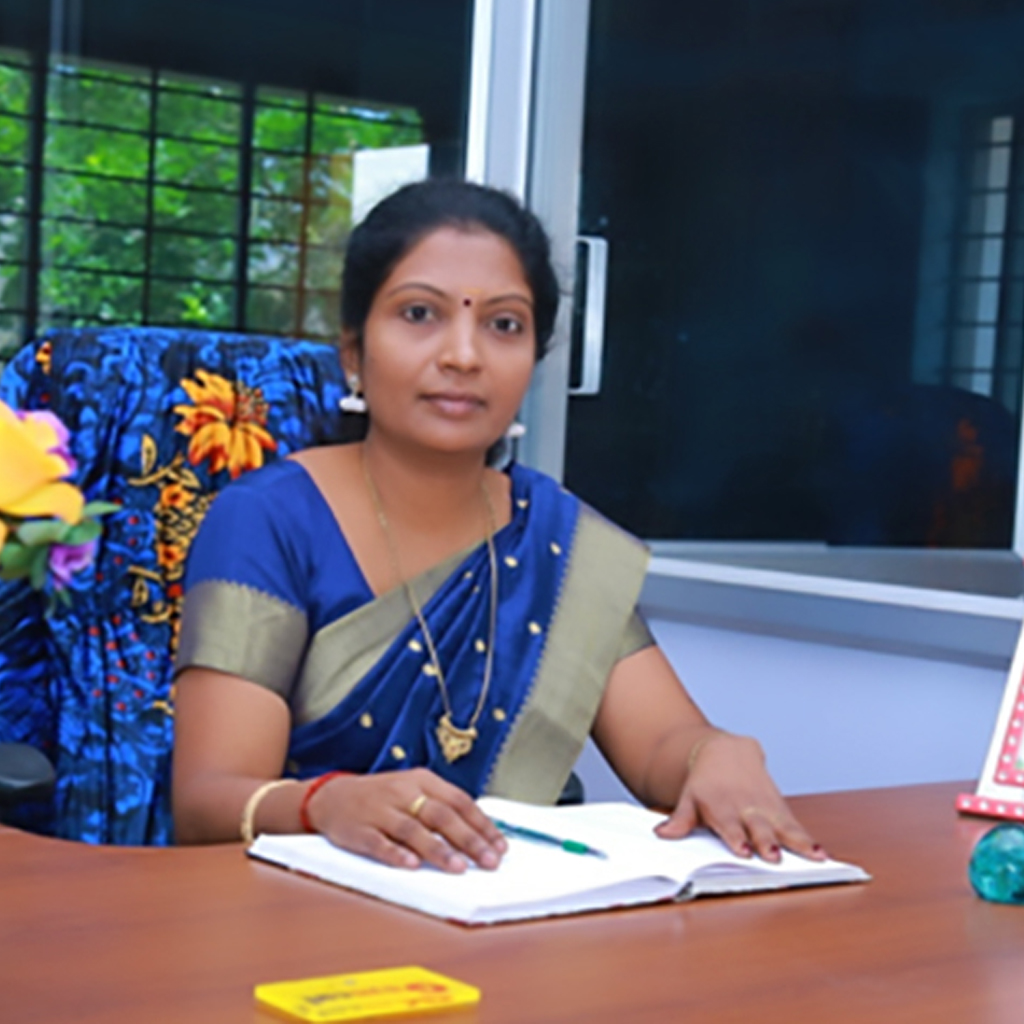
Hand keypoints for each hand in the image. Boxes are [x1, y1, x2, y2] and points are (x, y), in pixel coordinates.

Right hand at [303, 768, 506, 873]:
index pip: (459, 800)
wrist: (331, 797)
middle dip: (469, 840)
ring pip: (413, 829)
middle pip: (441, 815)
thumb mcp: (413, 791)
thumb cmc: (382, 798)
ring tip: (458, 867)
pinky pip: (379, 842)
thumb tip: (480, 835)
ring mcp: (380, 810)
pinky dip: (396, 854)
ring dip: (437, 849)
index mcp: (421, 780)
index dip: (482, 824)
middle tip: (488, 861)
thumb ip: (442, 808)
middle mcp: (403, 792)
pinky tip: (411, 865)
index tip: (500, 846)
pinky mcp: (358, 830)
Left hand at [654, 732, 825, 862]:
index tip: (743, 851)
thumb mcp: (689, 797)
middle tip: (774, 854)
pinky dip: (809, 839)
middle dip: (766, 840)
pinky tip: (821, 853)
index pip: (729, 825)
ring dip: (797, 842)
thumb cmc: (707, 782)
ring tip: (812, 856)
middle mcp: (746, 808)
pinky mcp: (780, 809)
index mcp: (722, 807)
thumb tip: (663, 833)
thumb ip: (680, 819)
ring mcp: (765, 808)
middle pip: (758, 826)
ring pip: (783, 826)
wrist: (726, 752)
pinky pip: (796, 825)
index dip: (736, 837)